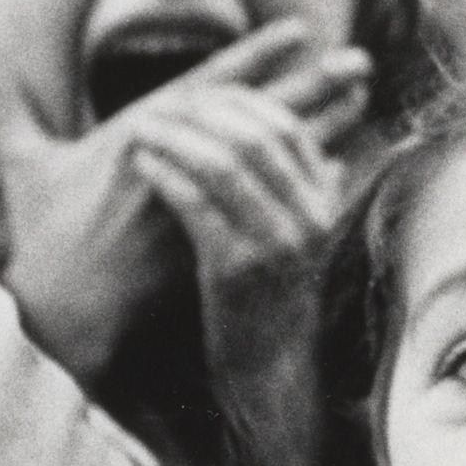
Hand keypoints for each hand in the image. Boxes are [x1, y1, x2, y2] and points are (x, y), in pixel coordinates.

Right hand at [0, 23, 364, 376]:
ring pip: (274, 154)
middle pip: (257, 111)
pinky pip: (275, 203)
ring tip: (365, 102)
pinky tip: (344, 168)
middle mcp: (180, 160)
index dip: (258, 56)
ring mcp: (205, 198)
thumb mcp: (22, 164)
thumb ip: (2, 105)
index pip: (211, 83)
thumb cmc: (44, 238)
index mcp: (142, 134)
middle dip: (310, 83)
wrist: (63, 311)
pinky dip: (306, 185)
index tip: (303, 31)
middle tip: (359, 60)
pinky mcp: (217, 236)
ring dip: (323, 125)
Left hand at [125, 71, 356, 356]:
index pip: (286, 128)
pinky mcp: (236, 271)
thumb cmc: (269, 297)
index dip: (238, 103)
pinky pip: (196, 205)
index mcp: (323, 204)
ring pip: (224, 165)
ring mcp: (275, 246)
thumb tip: (313, 141)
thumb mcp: (299, 239)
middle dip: (201, 113)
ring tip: (143, 128)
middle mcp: (308, 220)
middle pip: (254, 138)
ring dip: (176, 138)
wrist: (267, 370)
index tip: (197, 95)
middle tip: (160, 106)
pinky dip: (166, 175)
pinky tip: (142, 164)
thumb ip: (303, 191)